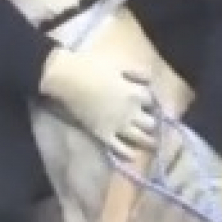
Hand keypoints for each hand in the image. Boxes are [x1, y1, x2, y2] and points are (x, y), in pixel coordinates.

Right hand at [38, 47, 157, 159]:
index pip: (152, 101)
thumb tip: (149, 80)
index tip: (151, 106)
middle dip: (153, 123)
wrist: (68, 78)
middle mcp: (131, 111)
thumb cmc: (92, 67)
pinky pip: (119, 148)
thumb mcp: (119, 65)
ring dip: (148, 141)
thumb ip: (137, 73)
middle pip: (151, 122)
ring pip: (140, 138)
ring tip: (152, 145)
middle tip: (153, 126)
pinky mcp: (104, 134)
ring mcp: (118, 125)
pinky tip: (132, 156)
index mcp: (135, 93)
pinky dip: (127, 153)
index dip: (152, 103)